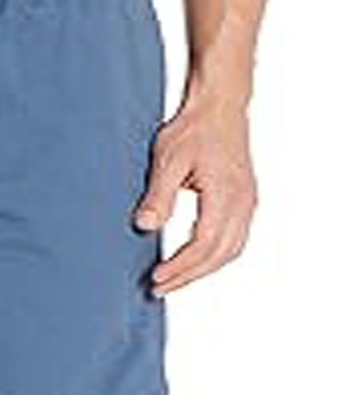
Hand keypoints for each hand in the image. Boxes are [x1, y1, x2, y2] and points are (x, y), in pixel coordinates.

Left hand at [134, 87, 257, 296]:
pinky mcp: (244, 201)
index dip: (180, 266)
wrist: (219, 107)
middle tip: (159, 287)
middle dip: (189, 275)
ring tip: (174, 279)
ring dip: (202, 269)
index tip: (156, 277)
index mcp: (226, 194)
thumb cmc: (194, 128)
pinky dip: (213, 256)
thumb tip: (146, 226)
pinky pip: (234, 239)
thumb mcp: (168, 159)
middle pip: (219, 255)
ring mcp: (247, 202)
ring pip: (230, 251)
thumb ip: (159, 195)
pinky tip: (192, 259)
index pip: (204, 244)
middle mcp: (243, 203)